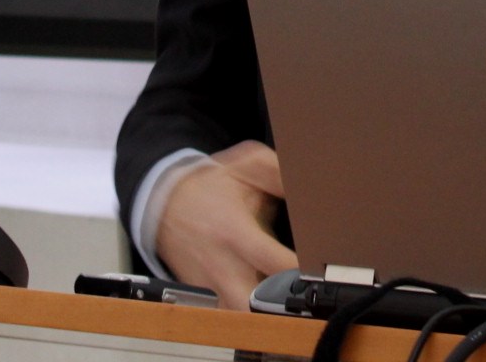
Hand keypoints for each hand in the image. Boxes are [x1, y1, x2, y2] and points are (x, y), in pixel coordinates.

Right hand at [155, 140, 295, 309]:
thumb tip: (309, 184)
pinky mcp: (206, 297)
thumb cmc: (210, 187)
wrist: (165, 202)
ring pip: (239, 318)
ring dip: (264, 315)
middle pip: (253, 305)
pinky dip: (246, 317)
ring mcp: (212, 285)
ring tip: (288, 303)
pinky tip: (264, 305)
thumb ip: (280, 174)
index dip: (302, 270)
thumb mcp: (246, 167)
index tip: (321, 269)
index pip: (273, 261)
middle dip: (281, 306)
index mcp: (236, 232)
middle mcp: (223, 265)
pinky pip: (228, 317)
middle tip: (304, 294)